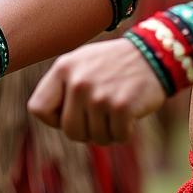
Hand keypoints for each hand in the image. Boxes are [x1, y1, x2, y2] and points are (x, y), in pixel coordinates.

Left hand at [27, 38, 166, 144]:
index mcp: (63, 68)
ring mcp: (99, 95)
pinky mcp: (121, 107)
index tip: (73, 110)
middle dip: (87, 129)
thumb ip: (60, 85)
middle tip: (103, 113)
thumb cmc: (114, 64)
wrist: (154, 53)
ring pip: (94, 138)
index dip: (55, 117)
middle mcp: (78, 81)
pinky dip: (125, 132)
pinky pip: (117, 137)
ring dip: (108, 130)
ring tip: (117, 107)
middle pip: (70, 130)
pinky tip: (131, 112)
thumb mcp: (81, 63)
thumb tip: (40, 114)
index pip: (38, 108)